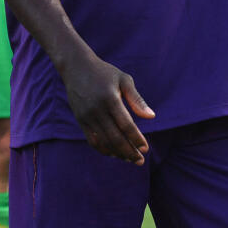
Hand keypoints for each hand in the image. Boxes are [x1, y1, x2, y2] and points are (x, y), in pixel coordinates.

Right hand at [59, 49, 154, 163]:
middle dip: (129, 152)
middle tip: (140, 161)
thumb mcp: (123, 79)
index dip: (137, 139)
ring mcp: (87, 115)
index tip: (146, 149)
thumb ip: (137, 99)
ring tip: (129, 159)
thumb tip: (151, 117)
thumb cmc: (104, 72)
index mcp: (110, 99)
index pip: (126, 125)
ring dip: (118, 153)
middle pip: (115, 138)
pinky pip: (92, 140)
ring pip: (104, 142)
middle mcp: (97, 109)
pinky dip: (103, 149)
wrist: (76, 67)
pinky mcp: (80, 119)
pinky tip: (114, 153)